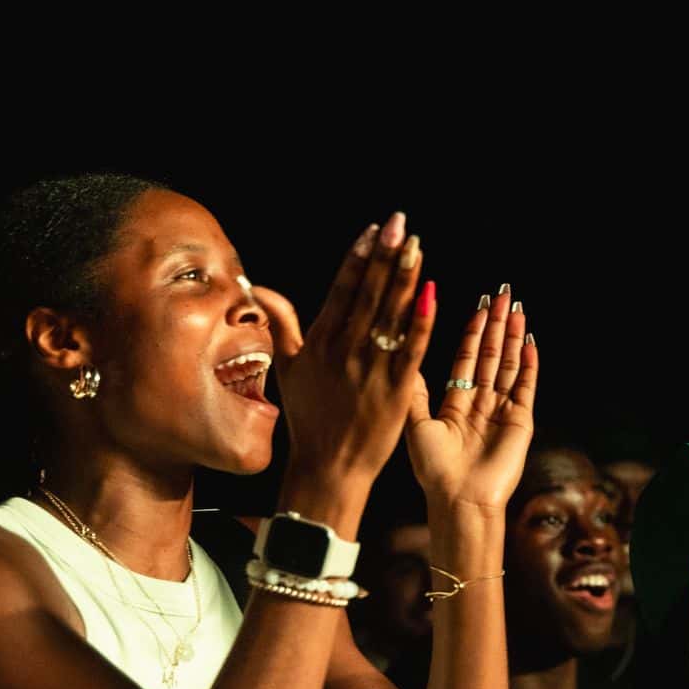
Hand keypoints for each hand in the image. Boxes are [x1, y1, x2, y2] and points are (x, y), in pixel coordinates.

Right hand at [269, 214, 434, 492]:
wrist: (329, 465)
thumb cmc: (309, 416)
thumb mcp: (286, 365)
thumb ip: (279, 322)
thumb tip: (256, 285)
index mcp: (320, 341)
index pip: (342, 289)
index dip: (360, 257)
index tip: (374, 230)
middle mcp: (345, 349)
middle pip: (368, 293)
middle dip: (386, 255)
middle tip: (401, 223)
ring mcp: (371, 368)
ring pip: (390, 314)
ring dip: (405, 278)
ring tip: (417, 246)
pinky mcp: (395, 389)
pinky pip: (411, 348)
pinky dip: (421, 321)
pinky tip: (432, 293)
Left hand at [406, 292, 537, 510]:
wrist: (460, 499)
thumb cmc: (435, 470)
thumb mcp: (417, 424)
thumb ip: (417, 391)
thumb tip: (407, 356)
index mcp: (456, 403)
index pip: (467, 357)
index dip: (473, 330)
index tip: (478, 304)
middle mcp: (481, 403)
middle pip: (490, 355)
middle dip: (496, 324)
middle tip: (502, 293)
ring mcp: (503, 411)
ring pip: (508, 365)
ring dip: (513, 337)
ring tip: (516, 308)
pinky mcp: (521, 421)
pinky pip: (526, 386)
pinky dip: (529, 364)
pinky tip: (530, 342)